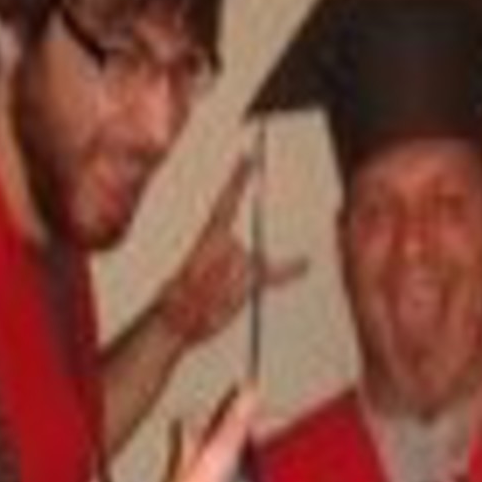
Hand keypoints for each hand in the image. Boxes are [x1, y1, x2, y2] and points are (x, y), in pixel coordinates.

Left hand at [156, 154, 307, 346]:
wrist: (179, 324)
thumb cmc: (183, 301)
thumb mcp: (203, 281)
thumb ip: (227, 267)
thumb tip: (244, 257)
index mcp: (211, 238)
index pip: (228, 200)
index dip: (238, 178)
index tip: (247, 157)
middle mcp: (226, 246)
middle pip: (249, 241)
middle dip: (241, 262)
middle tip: (216, 285)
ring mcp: (236, 263)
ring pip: (258, 263)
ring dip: (246, 279)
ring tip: (219, 296)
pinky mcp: (246, 281)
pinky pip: (272, 272)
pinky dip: (288, 269)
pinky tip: (303, 264)